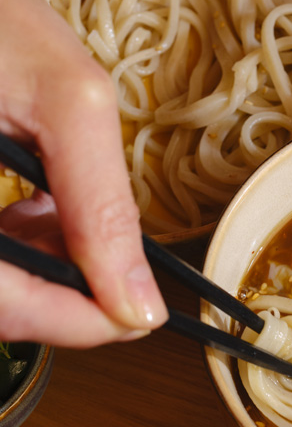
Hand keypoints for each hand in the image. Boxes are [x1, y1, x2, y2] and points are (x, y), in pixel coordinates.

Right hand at [0, 0, 166, 346]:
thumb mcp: (66, 102)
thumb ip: (104, 209)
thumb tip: (139, 304)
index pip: (6, 307)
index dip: (80, 323)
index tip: (142, 313)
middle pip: (0, 302)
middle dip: (71, 292)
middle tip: (124, 264)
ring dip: (49, 265)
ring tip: (76, 210)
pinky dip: (23, 238)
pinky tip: (43, 201)